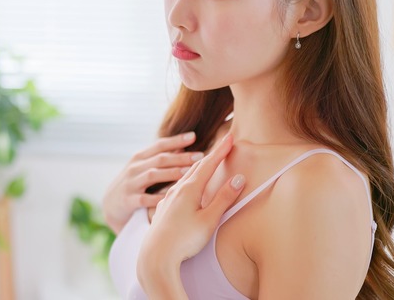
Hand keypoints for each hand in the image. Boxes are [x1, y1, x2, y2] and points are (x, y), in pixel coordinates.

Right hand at [102, 132, 205, 233]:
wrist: (110, 205)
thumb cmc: (133, 184)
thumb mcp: (142, 168)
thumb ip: (160, 159)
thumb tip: (184, 147)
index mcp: (139, 158)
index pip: (159, 145)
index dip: (176, 140)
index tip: (193, 136)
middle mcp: (134, 168)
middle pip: (159, 159)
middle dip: (180, 157)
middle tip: (200, 156)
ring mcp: (131, 184)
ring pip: (152, 175)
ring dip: (172, 173)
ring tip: (189, 173)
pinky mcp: (129, 201)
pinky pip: (145, 199)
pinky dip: (159, 198)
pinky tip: (173, 198)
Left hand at [138, 133, 244, 266]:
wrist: (155, 257)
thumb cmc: (184, 240)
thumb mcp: (209, 219)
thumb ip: (223, 198)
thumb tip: (238, 178)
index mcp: (189, 189)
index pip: (208, 164)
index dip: (221, 150)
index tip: (230, 136)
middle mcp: (176, 190)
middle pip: (196, 167)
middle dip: (211, 155)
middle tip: (223, 144)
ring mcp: (168, 199)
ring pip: (185, 177)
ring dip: (197, 167)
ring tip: (205, 161)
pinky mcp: (164, 209)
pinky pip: (177, 187)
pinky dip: (187, 180)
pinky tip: (185, 185)